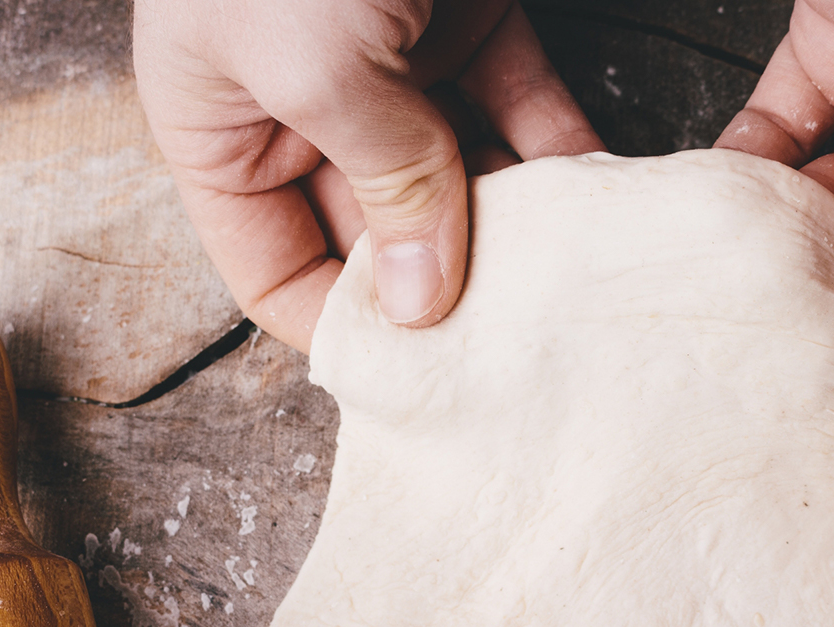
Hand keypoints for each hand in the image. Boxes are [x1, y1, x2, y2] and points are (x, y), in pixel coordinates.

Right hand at [133, 0, 603, 353]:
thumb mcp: (315, 60)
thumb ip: (379, 179)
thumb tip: (426, 304)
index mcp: (225, 130)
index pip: (276, 270)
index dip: (342, 329)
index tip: (420, 384)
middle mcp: (306, 112)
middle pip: (378, 238)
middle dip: (443, 292)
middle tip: (516, 353)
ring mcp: (394, 71)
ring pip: (459, 185)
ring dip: (516, 236)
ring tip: (574, 294)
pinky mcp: (473, 29)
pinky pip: (522, 116)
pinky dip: (562, 158)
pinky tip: (608, 208)